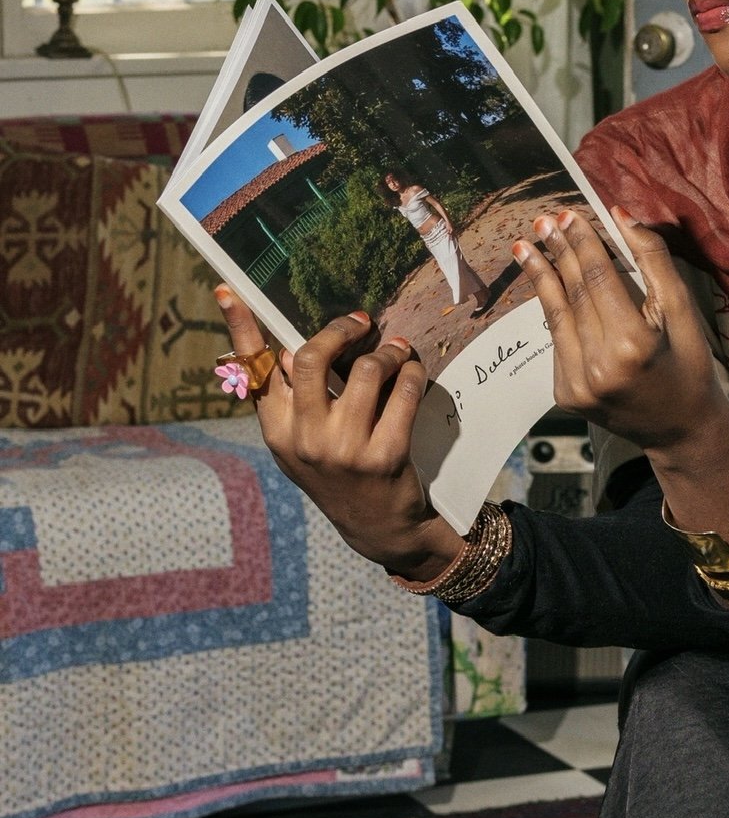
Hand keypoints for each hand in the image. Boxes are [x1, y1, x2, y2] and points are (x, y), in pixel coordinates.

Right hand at [213, 288, 461, 578]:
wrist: (376, 525)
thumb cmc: (337, 471)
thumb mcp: (302, 443)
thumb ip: (291, 401)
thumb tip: (286, 348)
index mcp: (278, 431)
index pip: (255, 371)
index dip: (240, 328)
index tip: (226, 291)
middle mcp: (305, 439)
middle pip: (311, 357)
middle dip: (341, 329)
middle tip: (362, 323)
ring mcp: (345, 449)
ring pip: (366, 369)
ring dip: (389, 351)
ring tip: (397, 351)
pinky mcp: (385, 455)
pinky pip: (403, 391)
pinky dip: (412, 373)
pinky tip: (413, 373)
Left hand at [513, 207, 728, 456]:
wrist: (680, 431)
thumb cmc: (690, 366)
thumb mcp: (683, 312)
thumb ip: (654, 262)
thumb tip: (620, 217)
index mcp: (632, 345)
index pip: (598, 279)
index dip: (581, 243)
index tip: (567, 214)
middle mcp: (598, 367)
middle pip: (573, 294)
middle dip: (557, 253)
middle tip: (542, 221)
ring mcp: (576, 385)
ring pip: (555, 317)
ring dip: (540, 277)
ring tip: (525, 247)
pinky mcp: (565, 394)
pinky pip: (557, 342)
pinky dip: (553, 312)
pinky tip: (547, 286)